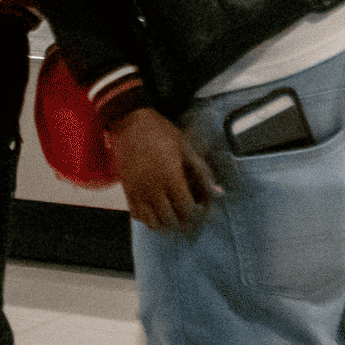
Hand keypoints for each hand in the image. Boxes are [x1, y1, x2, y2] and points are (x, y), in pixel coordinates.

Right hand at [112, 107, 220, 231]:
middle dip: (182, 221)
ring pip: (151, 221)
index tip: (200, 210)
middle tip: (189, 218)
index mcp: (169, 175)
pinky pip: (136, 214)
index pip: (186, 207)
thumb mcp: (186, 147)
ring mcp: (137, 189)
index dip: (196, 213)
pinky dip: (147, 218)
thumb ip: (202, 172)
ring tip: (173, 218)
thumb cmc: (160, 132)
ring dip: (164, 223)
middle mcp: (152, 186)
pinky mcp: (126, 189)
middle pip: (169, 218)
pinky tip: (156, 212)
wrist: (130, 122)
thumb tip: (218, 193)